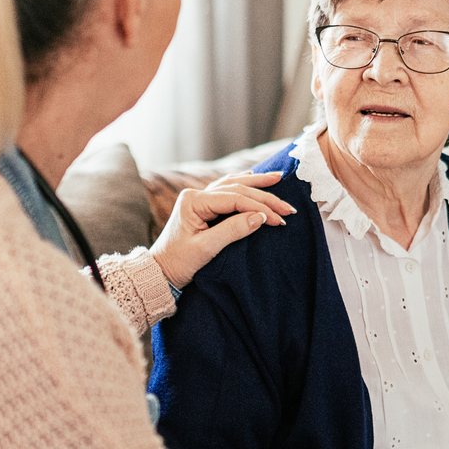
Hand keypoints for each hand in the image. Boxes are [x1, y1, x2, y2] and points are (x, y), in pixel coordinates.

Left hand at [150, 171, 295, 288]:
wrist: (160, 271)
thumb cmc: (179, 262)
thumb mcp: (206, 249)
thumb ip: (233, 231)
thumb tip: (261, 217)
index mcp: (193, 201)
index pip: (234, 199)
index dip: (259, 207)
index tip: (278, 219)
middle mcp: (196, 195)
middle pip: (237, 189)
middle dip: (265, 197)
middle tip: (288, 207)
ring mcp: (199, 198)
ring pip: (233, 185)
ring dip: (257, 183)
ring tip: (278, 178)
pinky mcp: (203, 206)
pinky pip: (227, 190)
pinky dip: (243, 184)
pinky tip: (253, 177)